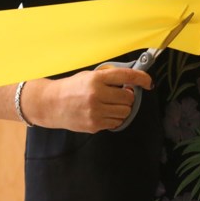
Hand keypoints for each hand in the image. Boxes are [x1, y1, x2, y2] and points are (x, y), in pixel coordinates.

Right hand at [23, 67, 151, 132]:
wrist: (51, 104)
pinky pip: (116, 123)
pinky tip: (105, 113)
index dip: (142, 78)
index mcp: (96, 79)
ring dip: (122, 108)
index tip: (148, 82)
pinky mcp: (94, 124)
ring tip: (111, 105)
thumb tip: (131, 81)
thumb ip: (109, 78)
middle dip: (128, 97)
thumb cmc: (72, 88)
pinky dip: (115, 118)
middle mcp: (97, 94)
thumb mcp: (89, 76)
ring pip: (125, 112)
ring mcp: (95, 111)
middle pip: (128, 98)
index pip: (127, 76)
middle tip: (121, 95)